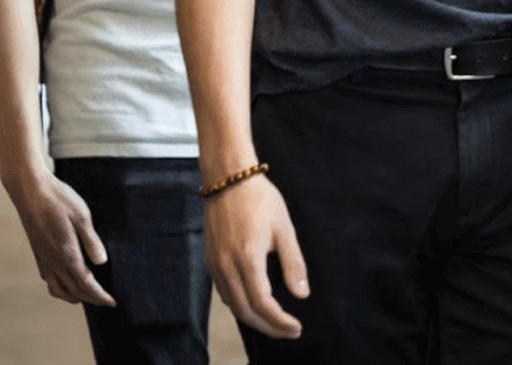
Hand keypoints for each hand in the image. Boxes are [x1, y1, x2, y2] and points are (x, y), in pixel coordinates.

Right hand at [5, 169, 114, 305]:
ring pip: (57, 288)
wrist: (31, 191)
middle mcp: (52, 260)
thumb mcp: (82, 216)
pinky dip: (59, 288)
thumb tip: (101, 263)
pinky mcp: (38, 253)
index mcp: (66, 252)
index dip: (99, 295)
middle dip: (90, 298)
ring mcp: (43, 257)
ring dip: (73, 296)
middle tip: (104, 302)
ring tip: (87, 297)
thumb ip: (91, 241)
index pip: (85, 282)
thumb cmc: (59, 200)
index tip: (111, 302)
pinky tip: (66, 282)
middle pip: (72, 289)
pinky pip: (48, 279)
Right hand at [203, 174, 307, 338]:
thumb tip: (301, 294)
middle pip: (245, 311)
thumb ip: (293, 264)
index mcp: (247, 260)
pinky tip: (254, 303)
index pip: (262, 304)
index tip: (295, 328)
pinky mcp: (210, 261)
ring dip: (253, 318)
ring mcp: (214, 265)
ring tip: (275, 322)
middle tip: (288, 332)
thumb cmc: (260, 200)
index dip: (279, 321)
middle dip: (268, 326)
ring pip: (232, 304)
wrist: (229, 179)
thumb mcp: (285, 229)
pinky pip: (224, 292)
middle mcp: (226, 267)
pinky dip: (239, 304)